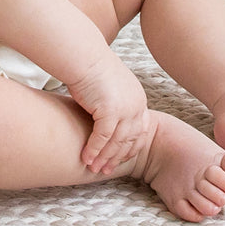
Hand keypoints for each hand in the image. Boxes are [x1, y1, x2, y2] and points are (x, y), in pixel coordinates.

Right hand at [65, 53, 149, 174]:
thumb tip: (103, 117)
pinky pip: (103, 137)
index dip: (130, 148)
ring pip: (116, 142)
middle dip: (117, 157)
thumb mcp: (110, 87)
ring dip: (104, 158)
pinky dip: (94, 150)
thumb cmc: (91, 68)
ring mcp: (126, 109)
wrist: (84, 56)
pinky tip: (86, 159)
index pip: (140, 131)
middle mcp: (137, 105)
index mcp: (138, 99)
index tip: (119, 159)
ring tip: (94, 168)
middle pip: (130, 140)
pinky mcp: (111, 111)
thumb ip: (112, 103)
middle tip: (105, 170)